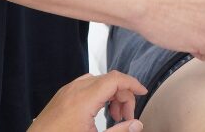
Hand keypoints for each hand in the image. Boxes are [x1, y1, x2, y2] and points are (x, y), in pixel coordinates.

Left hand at [28, 71, 145, 131]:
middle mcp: (74, 89)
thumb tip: (137, 125)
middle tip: (126, 118)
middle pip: (108, 80)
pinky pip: (85, 85)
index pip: (115, 79)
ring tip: (113, 117)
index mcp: (83, 99)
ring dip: (110, 95)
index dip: (133, 83)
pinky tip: (99, 112)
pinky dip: (98, 94)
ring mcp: (66, 91)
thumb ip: (119, 131)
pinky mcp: (61, 95)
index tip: (143, 92)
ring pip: (97, 82)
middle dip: (123, 96)